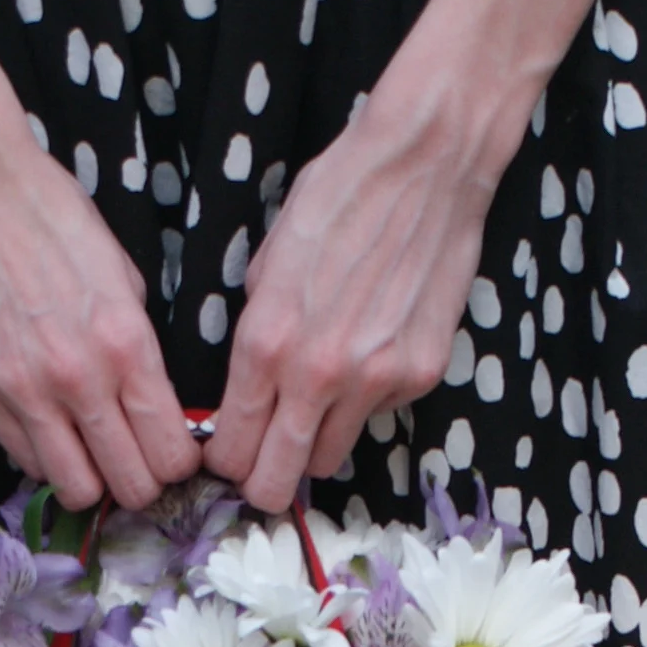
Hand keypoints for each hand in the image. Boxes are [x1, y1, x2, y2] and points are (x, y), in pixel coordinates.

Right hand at [0, 55, 203, 512]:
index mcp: (125, 345)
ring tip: (93, 449)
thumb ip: (139, 345)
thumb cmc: (51, 216)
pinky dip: (45, 454)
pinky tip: (51, 423)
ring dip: (92, 479)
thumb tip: (153, 398)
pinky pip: (24, 458)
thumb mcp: (123, 275)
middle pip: (130, 486)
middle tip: (139, 458)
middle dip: (144, 480)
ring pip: (74, 489)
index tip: (176, 450)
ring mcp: (21, 393)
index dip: (182, 462)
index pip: (172, 452)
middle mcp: (76, 380)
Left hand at [203, 71, 515, 511]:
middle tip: (261, 463)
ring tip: (315, 404)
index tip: (226, 454)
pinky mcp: (422, 374)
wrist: (424, 166)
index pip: (231, 446)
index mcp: (267, 343)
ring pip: (330, 459)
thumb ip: (254, 333)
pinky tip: (369, 350)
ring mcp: (377, 380)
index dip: (223, 459)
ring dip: (315, 442)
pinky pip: (377, 414)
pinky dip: (366, 400)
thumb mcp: (267, 262)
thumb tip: (243, 388)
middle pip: (277, 480)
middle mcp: (320, 374)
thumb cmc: (338, 197)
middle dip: (262, 480)